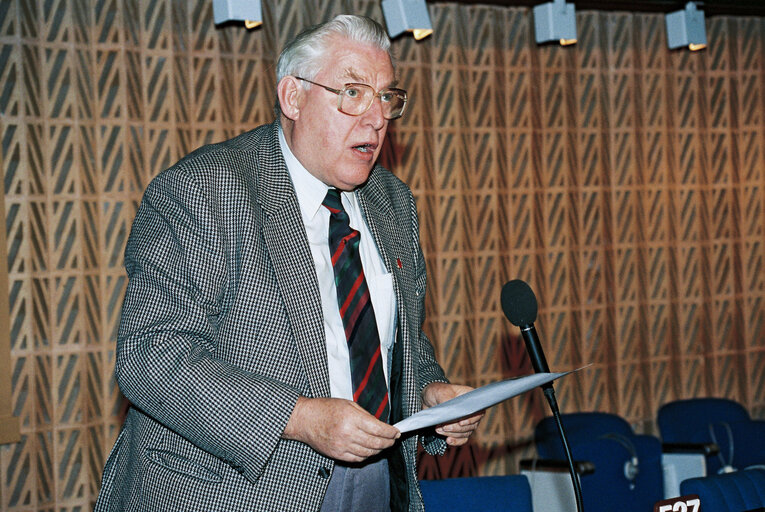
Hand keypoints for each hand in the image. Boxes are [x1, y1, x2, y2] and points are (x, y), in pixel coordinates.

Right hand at [282, 397, 400, 462]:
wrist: (305, 420)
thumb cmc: (325, 408)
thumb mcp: (348, 404)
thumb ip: (365, 415)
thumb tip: (380, 425)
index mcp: (351, 418)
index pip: (378, 429)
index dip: (391, 432)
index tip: (397, 432)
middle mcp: (348, 433)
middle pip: (376, 443)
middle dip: (388, 442)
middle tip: (393, 439)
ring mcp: (342, 446)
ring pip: (369, 453)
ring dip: (379, 450)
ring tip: (383, 445)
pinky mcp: (337, 454)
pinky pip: (357, 459)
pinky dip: (367, 456)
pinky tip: (370, 450)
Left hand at [422, 382, 483, 445]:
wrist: (428, 399)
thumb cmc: (437, 391)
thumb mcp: (440, 392)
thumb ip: (447, 400)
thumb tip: (451, 412)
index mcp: (470, 399)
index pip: (478, 411)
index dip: (472, 419)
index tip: (461, 422)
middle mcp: (471, 411)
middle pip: (472, 424)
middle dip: (457, 428)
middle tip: (444, 426)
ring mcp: (466, 421)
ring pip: (466, 432)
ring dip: (453, 434)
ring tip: (439, 429)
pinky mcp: (459, 430)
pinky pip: (462, 439)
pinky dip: (456, 441)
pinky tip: (448, 440)